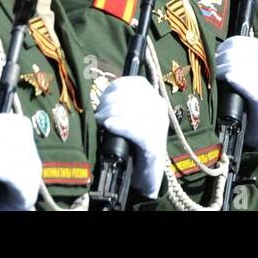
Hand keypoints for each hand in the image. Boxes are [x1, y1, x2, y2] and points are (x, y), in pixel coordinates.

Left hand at [95, 75, 170, 198]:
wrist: (145, 174)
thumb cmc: (132, 143)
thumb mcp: (129, 118)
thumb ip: (121, 104)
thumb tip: (103, 96)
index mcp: (154, 98)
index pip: (132, 83)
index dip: (112, 90)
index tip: (102, 101)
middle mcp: (159, 108)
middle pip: (128, 96)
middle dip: (108, 104)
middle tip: (98, 116)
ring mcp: (159, 126)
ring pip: (130, 111)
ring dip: (109, 115)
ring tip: (101, 123)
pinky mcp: (154, 144)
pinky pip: (135, 129)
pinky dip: (120, 126)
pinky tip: (109, 126)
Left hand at [214, 36, 257, 150]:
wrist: (257, 133)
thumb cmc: (245, 104)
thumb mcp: (243, 79)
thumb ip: (235, 65)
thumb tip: (214, 53)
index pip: (247, 43)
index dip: (228, 46)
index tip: (217, 55)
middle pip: (243, 54)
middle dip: (223, 60)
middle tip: (213, 71)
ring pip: (245, 68)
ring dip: (226, 70)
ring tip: (216, 78)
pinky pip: (253, 89)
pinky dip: (240, 82)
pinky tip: (230, 79)